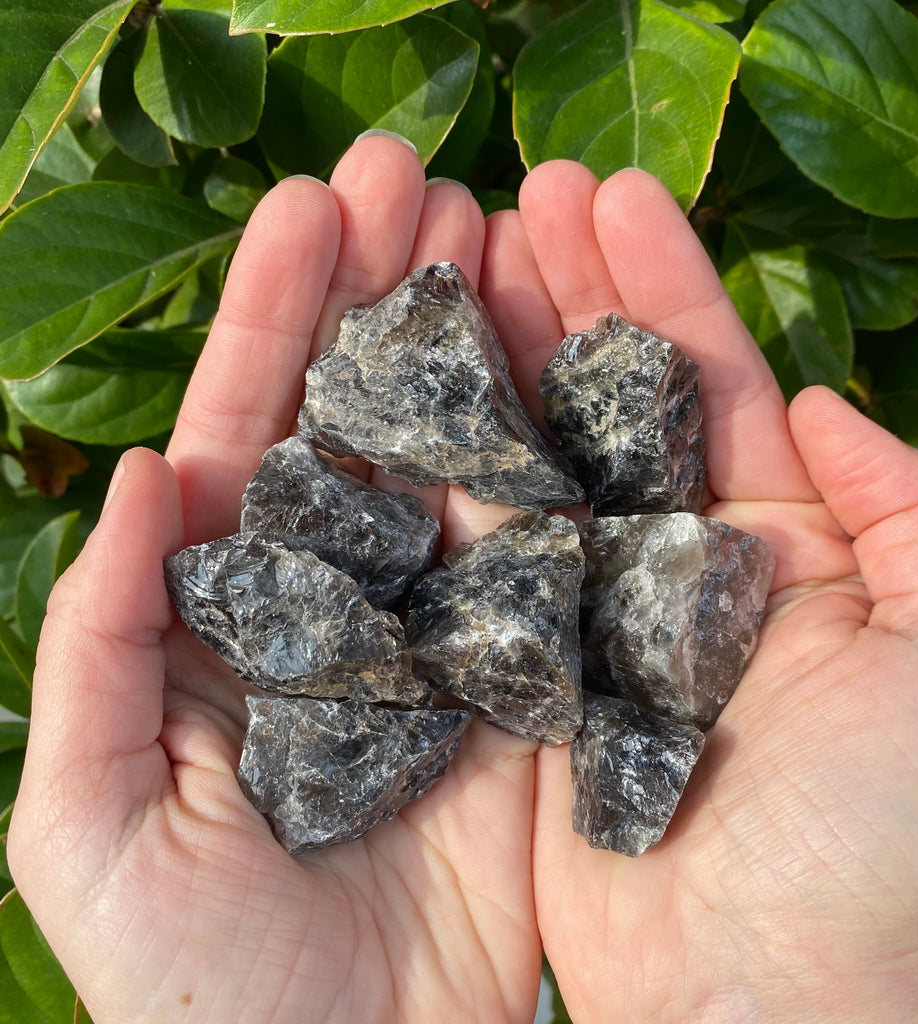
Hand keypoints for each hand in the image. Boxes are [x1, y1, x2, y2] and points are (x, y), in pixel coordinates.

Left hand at [9, 135, 542, 1023]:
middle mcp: (346, 602)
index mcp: (236, 614)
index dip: (279, 319)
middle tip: (424, 175)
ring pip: (462, 463)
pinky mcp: (530, 685)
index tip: (316, 206)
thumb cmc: (193, 985)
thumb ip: (105, 649)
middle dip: (387, 294)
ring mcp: (447, 634)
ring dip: (480, 348)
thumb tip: (146, 477)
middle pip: (366, 421)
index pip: (252, 436)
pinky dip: (561, 463)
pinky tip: (579, 370)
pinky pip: (547, 558)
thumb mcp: (88, 827)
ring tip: (507, 233)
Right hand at [517, 162, 917, 1022]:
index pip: (708, 385)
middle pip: (611, 401)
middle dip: (571, 291)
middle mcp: (668, 560)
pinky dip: (449, 470)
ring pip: (537, 456)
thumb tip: (822, 402)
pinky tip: (410, 387)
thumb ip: (914, 517)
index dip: (668, 285)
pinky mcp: (514, 664)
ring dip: (501, 354)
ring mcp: (581, 606)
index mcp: (771, 542)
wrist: (756, 982)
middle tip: (521, 191)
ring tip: (459, 254)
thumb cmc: (868, 835)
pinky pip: (478, 552)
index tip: (617, 196)